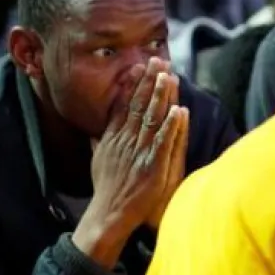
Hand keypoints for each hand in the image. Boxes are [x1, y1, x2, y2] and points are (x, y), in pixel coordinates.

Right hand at [74, 58, 187, 267]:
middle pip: (139, 105)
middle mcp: (125, 141)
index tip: (140, 66)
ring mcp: (139, 153)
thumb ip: (99, 141)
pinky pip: (164, 142)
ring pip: (152, 119)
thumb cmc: (106, 189)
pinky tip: (180, 110)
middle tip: (158, 60)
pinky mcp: (152, 167)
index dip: (134, 85)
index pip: (124, 104)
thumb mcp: (97, 159)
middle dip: (149, 82)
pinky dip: (172, 126)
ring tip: (170, 76)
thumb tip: (95, 128)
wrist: (108, 214)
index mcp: (113, 137)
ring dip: (161, 96)